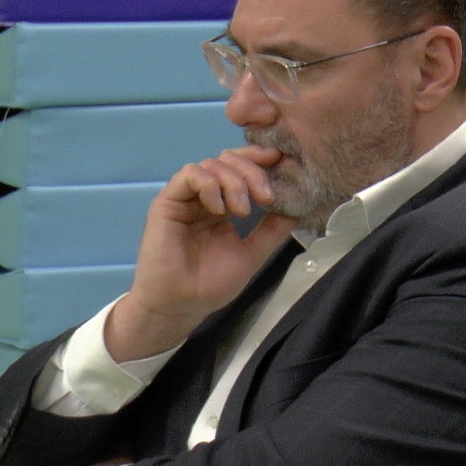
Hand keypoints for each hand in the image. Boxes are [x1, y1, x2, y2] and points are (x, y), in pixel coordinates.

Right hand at [105, 145, 296, 359]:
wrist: (181, 304)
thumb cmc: (211, 283)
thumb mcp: (253, 252)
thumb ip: (273, 229)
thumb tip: (298, 207)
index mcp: (226, 204)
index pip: (243, 169)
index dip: (262, 161)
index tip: (283, 164)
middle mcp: (206, 196)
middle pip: (230, 160)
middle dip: (253, 172)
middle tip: (267, 196)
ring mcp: (187, 197)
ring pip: (212, 164)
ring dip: (234, 181)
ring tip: (243, 211)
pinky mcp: (168, 201)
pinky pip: (190, 175)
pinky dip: (210, 185)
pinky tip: (219, 208)